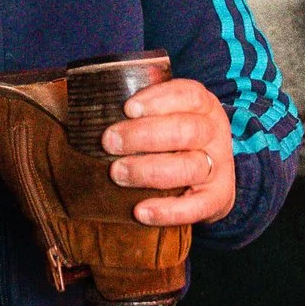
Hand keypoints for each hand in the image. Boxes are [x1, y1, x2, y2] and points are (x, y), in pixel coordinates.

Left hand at [104, 78, 236, 226]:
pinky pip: (196, 207)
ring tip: (117, 173)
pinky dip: (168, 210)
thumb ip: (139, 110)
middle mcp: (214, 132)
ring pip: (190, 166)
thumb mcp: (168, 116)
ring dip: (149, 170)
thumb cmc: (174, 140)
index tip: (127, 108)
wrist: (210, 179)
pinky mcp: (218, 198)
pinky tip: (140, 210)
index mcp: (203, 106)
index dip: (158, 99)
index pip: (188, 94)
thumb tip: (85, 108)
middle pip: (186, 130)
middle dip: (143, 135)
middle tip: (109, 142)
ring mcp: (219, 166)